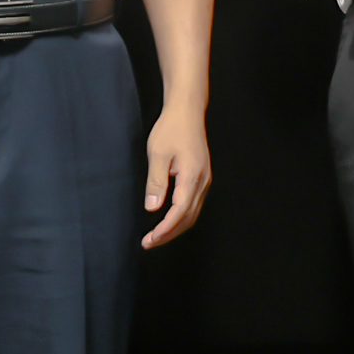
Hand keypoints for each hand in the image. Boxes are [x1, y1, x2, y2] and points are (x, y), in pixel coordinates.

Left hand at [141, 110, 212, 248]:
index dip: (165, 229)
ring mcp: (204, 180)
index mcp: (192, 176)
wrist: (187, 111)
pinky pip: (193, 204)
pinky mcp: (201, 177)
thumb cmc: (172, 128)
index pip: (180, 212)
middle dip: (169, 233)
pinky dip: (180, 216)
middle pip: (188, 218)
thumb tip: (153, 207)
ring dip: (175, 227)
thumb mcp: (158, 153)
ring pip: (192, 213)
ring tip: (156, 235)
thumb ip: (156, 182)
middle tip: (149, 242)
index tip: (151, 239)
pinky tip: (168, 218)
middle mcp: (202, 181)